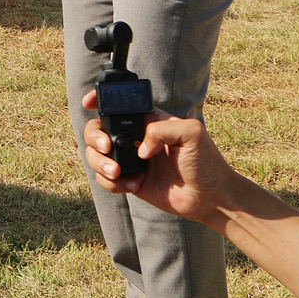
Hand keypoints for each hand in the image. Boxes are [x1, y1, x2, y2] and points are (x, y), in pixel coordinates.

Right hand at [80, 90, 233, 226]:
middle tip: (106, 146)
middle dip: (94, 136)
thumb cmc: (206, 163)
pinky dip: (111, 183)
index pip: (119, 105)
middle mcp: (135, 138)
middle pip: (97, 129)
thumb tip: (139, 148)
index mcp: (148, 121)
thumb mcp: (191, 133)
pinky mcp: (129, 181)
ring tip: (117, 172)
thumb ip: (161, 129)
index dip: (99, 100)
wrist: (210, 197)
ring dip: (99, 162)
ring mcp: (130, 160)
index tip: (88, 103)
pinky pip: (104, 179)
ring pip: (95, 155)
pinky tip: (132, 185)